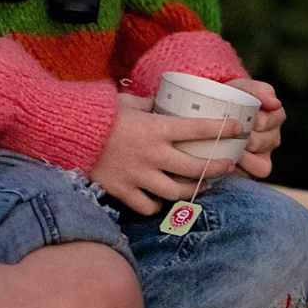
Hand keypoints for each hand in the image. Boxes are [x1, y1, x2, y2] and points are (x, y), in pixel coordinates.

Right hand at [90, 105, 243, 214]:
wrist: (67, 134)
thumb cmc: (99, 115)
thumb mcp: (129, 102)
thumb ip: (151, 105)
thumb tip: (166, 101)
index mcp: (156, 129)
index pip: (197, 129)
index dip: (222, 129)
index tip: (239, 128)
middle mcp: (152, 155)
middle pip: (196, 168)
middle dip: (218, 168)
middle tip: (229, 166)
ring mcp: (138, 176)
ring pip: (176, 192)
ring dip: (193, 190)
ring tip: (203, 186)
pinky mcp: (123, 191)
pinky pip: (149, 207)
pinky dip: (158, 205)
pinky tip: (163, 200)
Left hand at [227, 77, 286, 178]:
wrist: (212, 110)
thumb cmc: (231, 98)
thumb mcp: (243, 88)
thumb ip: (260, 91)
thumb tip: (276, 103)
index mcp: (276, 116)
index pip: (264, 122)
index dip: (248, 122)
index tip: (231, 116)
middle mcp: (273, 138)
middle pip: (259, 143)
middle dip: (240, 139)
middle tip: (221, 134)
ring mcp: (264, 156)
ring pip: (259, 165)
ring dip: (240, 157)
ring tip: (222, 149)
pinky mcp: (252, 171)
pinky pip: (250, 176)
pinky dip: (238, 171)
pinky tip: (223, 163)